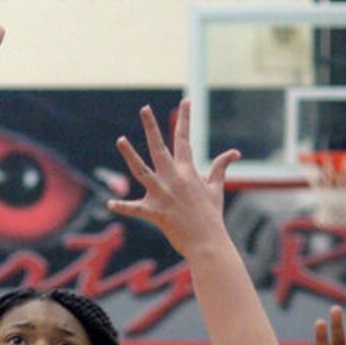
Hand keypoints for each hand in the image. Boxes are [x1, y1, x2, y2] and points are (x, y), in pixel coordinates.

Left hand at [108, 101, 237, 255]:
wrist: (208, 243)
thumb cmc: (211, 216)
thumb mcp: (216, 189)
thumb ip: (220, 168)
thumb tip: (234, 153)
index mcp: (188, 171)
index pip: (185, 140)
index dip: (186, 119)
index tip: (186, 101)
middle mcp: (174, 179)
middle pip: (160, 148)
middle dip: (152, 127)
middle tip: (145, 108)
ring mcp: (162, 194)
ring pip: (142, 170)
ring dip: (130, 155)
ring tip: (120, 140)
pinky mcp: (154, 212)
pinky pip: (134, 208)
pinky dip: (122, 207)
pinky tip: (110, 204)